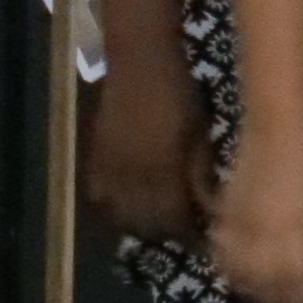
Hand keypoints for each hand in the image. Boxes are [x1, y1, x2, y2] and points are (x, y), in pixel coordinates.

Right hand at [87, 54, 211, 243]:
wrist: (138, 63)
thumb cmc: (179, 94)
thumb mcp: (201, 135)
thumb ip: (201, 175)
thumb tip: (208, 207)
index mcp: (161, 175)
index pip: (176, 223)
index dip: (191, 236)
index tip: (205, 240)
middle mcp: (130, 182)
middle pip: (146, 227)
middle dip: (167, 234)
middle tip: (185, 230)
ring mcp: (108, 172)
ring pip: (120, 218)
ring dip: (140, 226)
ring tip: (159, 221)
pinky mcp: (94, 160)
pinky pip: (100, 199)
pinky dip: (115, 209)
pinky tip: (129, 204)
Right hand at [210, 122, 302, 302]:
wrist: (275, 130)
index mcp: (295, 246)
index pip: (299, 294)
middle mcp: (263, 247)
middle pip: (268, 293)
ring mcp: (240, 234)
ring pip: (241, 279)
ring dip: (256, 294)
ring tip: (270, 296)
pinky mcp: (223, 219)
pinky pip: (223, 256)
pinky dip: (232, 270)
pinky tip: (241, 272)